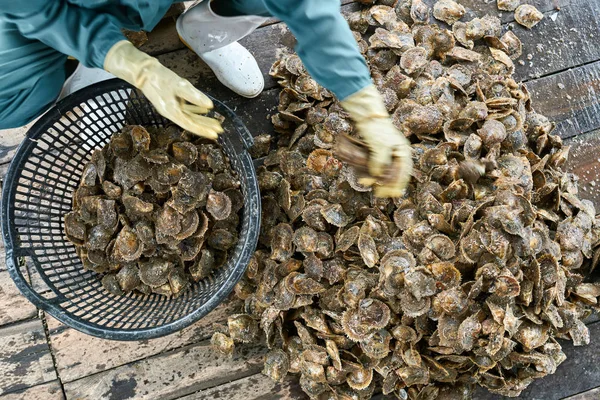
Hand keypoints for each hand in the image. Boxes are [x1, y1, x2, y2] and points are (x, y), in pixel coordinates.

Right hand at [104, 41, 222, 138]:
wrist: (143, 71)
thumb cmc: (160, 78)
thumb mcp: (180, 86)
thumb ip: (194, 96)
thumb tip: (210, 106)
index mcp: (172, 112)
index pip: (191, 124)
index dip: (203, 130)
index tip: (215, 134)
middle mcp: (172, 112)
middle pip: (191, 122)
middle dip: (206, 126)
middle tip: (220, 130)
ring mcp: (171, 107)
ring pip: (190, 116)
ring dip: (203, 119)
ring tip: (216, 122)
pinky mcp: (171, 101)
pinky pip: (186, 108)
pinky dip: (195, 109)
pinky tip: (204, 110)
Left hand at [341, 84, 412, 197]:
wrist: (366, 113)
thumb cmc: (376, 128)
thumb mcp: (379, 147)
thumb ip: (380, 163)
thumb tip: (377, 176)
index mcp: (403, 150)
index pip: (404, 172)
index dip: (397, 185)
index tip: (391, 194)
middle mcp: (398, 151)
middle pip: (397, 172)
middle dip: (390, 185)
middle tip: (381, 194)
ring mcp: (388, 150)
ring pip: (388, 170)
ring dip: (382, 180)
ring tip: (376, 189)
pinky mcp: (378, 149)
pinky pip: (379, 164)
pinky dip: (376, 172)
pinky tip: (370, 178)